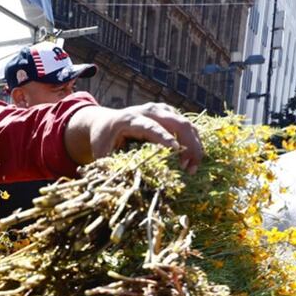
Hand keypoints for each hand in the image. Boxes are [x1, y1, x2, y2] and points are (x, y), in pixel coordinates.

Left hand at [67, 103, 202, 173]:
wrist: (103, 121)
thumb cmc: (102, 140)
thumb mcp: (101, 154)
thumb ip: (111, 166)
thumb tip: (122, 186)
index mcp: (129, 119)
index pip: (150, 127)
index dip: (164, 137)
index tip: (177, 149)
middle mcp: (147, 110)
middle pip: (175, 123)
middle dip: (187, 144)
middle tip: (190, 169)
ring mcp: (160, 109)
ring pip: (185, 123)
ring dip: (193, 145)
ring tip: (191, 168)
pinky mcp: (168, 113)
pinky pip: (186, 125)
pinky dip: (192, 141)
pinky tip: (191, 159)